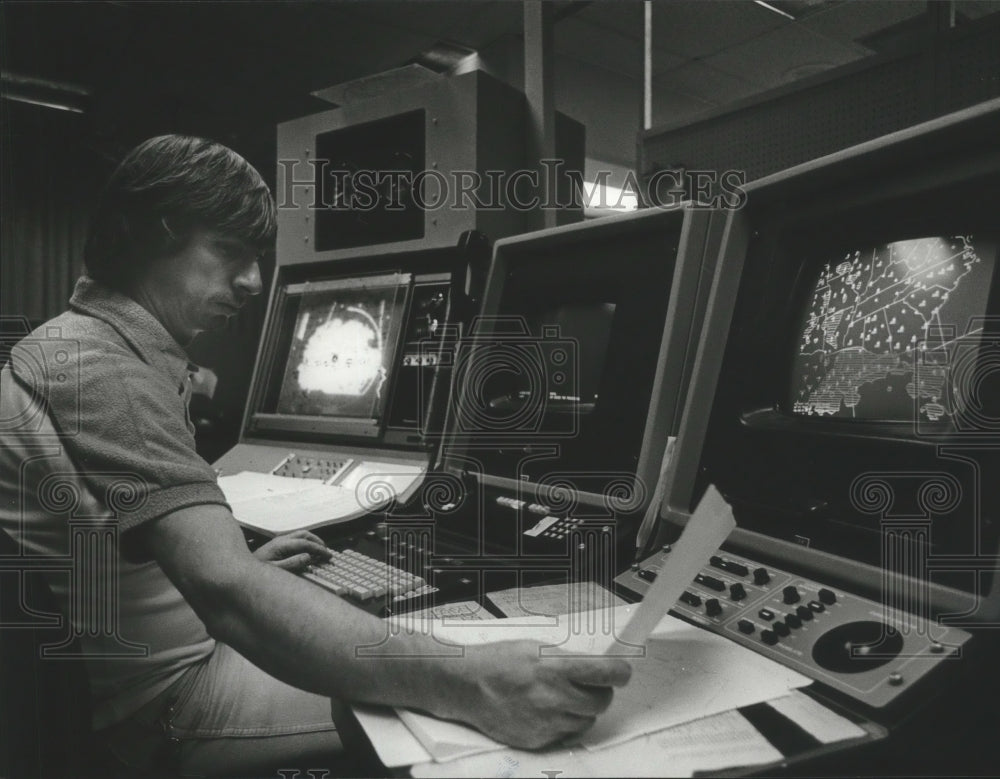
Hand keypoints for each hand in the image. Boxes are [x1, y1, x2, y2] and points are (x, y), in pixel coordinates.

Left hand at [252, 530, 331, 571]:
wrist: (240, 570)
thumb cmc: (256, 571)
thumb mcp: (275, 571)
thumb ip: (292, 564)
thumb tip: (308, 557)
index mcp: (281, 545)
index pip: (305, 543)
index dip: (318, 549)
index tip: (328, 555)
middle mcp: (280, 540)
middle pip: (304, 534)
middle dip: (318, 542)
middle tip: (327, 552)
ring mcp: (279, 541)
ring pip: (300, 535)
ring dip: (312, 541)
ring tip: (320, 550)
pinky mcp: (277, 545)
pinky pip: (295, 539)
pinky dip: (305, 543)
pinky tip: (307, 552)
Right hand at [455, 640, 631, 748]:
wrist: (467, 686)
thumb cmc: (498, 662)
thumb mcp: (536, 647)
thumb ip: (568, 659)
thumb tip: (596, 666)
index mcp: (555, 667)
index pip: (607, 673)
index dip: (620, 672)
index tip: (621, 671)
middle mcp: (554, 697)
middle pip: (602, 701)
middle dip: (600, 691)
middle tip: (588, 684)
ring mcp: (547, 722)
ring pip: (587, 720)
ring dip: (582, 709)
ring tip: (561, 696)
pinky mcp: (538, 740)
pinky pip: (567, 734)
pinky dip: (564, 723)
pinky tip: (548, 710)